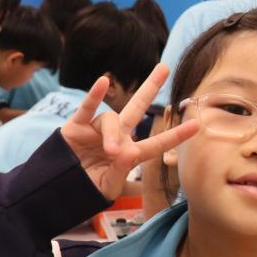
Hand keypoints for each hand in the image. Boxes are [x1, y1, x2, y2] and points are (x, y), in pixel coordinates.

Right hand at [60, 64, 198, 200]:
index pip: (157, 143)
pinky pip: (87, 108)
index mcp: (130, 153)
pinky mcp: (77, 126)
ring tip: (109, 151)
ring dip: (112, 133)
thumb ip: (120, 170)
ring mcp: (98, 130)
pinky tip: (102, 82)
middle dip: (150, 87)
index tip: (197, 125)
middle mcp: (117, 137)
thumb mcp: (108, 186)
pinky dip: (94, 95)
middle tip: (165, 67)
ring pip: (112, 119)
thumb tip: (127, 152)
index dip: (176, 135)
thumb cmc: (88, 189)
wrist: (59, 188)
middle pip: (137, 108)